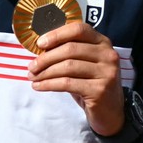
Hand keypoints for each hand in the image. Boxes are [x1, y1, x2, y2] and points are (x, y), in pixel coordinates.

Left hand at [27, 21, 123, 135]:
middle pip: (70, 49)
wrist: (110, 113)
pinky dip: (49, 84)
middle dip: (46, 58)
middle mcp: (108, 54)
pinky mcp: (99, 90)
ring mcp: (106, 72)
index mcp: (103, 42)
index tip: (39, 44)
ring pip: (67, 66)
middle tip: (31, 66)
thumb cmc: (91, 84)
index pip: (79, 29)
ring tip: (33, 77)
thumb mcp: (84, 64)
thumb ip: (69, 53)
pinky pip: (67, 83)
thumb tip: (40, 49)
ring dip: (45, 72)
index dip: (57, 34)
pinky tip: (39, 86)